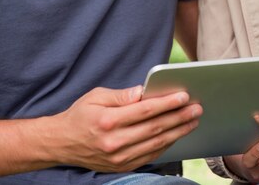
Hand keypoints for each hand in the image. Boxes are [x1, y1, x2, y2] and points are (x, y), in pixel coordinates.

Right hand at [47, 85, 201, 171]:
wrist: (61, 144)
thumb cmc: (81, 115)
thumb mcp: (96, 96)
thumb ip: (121, 95)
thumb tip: (143, 90)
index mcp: (108, 121)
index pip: (145, 111)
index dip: (166, 103)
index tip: (184, 96)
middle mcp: (114, 142)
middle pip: (154, 129)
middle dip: (178, 117)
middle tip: (197, 108)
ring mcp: (118, 158)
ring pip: (155, 144)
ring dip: (178, 132)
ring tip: (193, 120)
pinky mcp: (121, 167)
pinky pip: (149, 156)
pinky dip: (166, 145)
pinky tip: (177, 134)